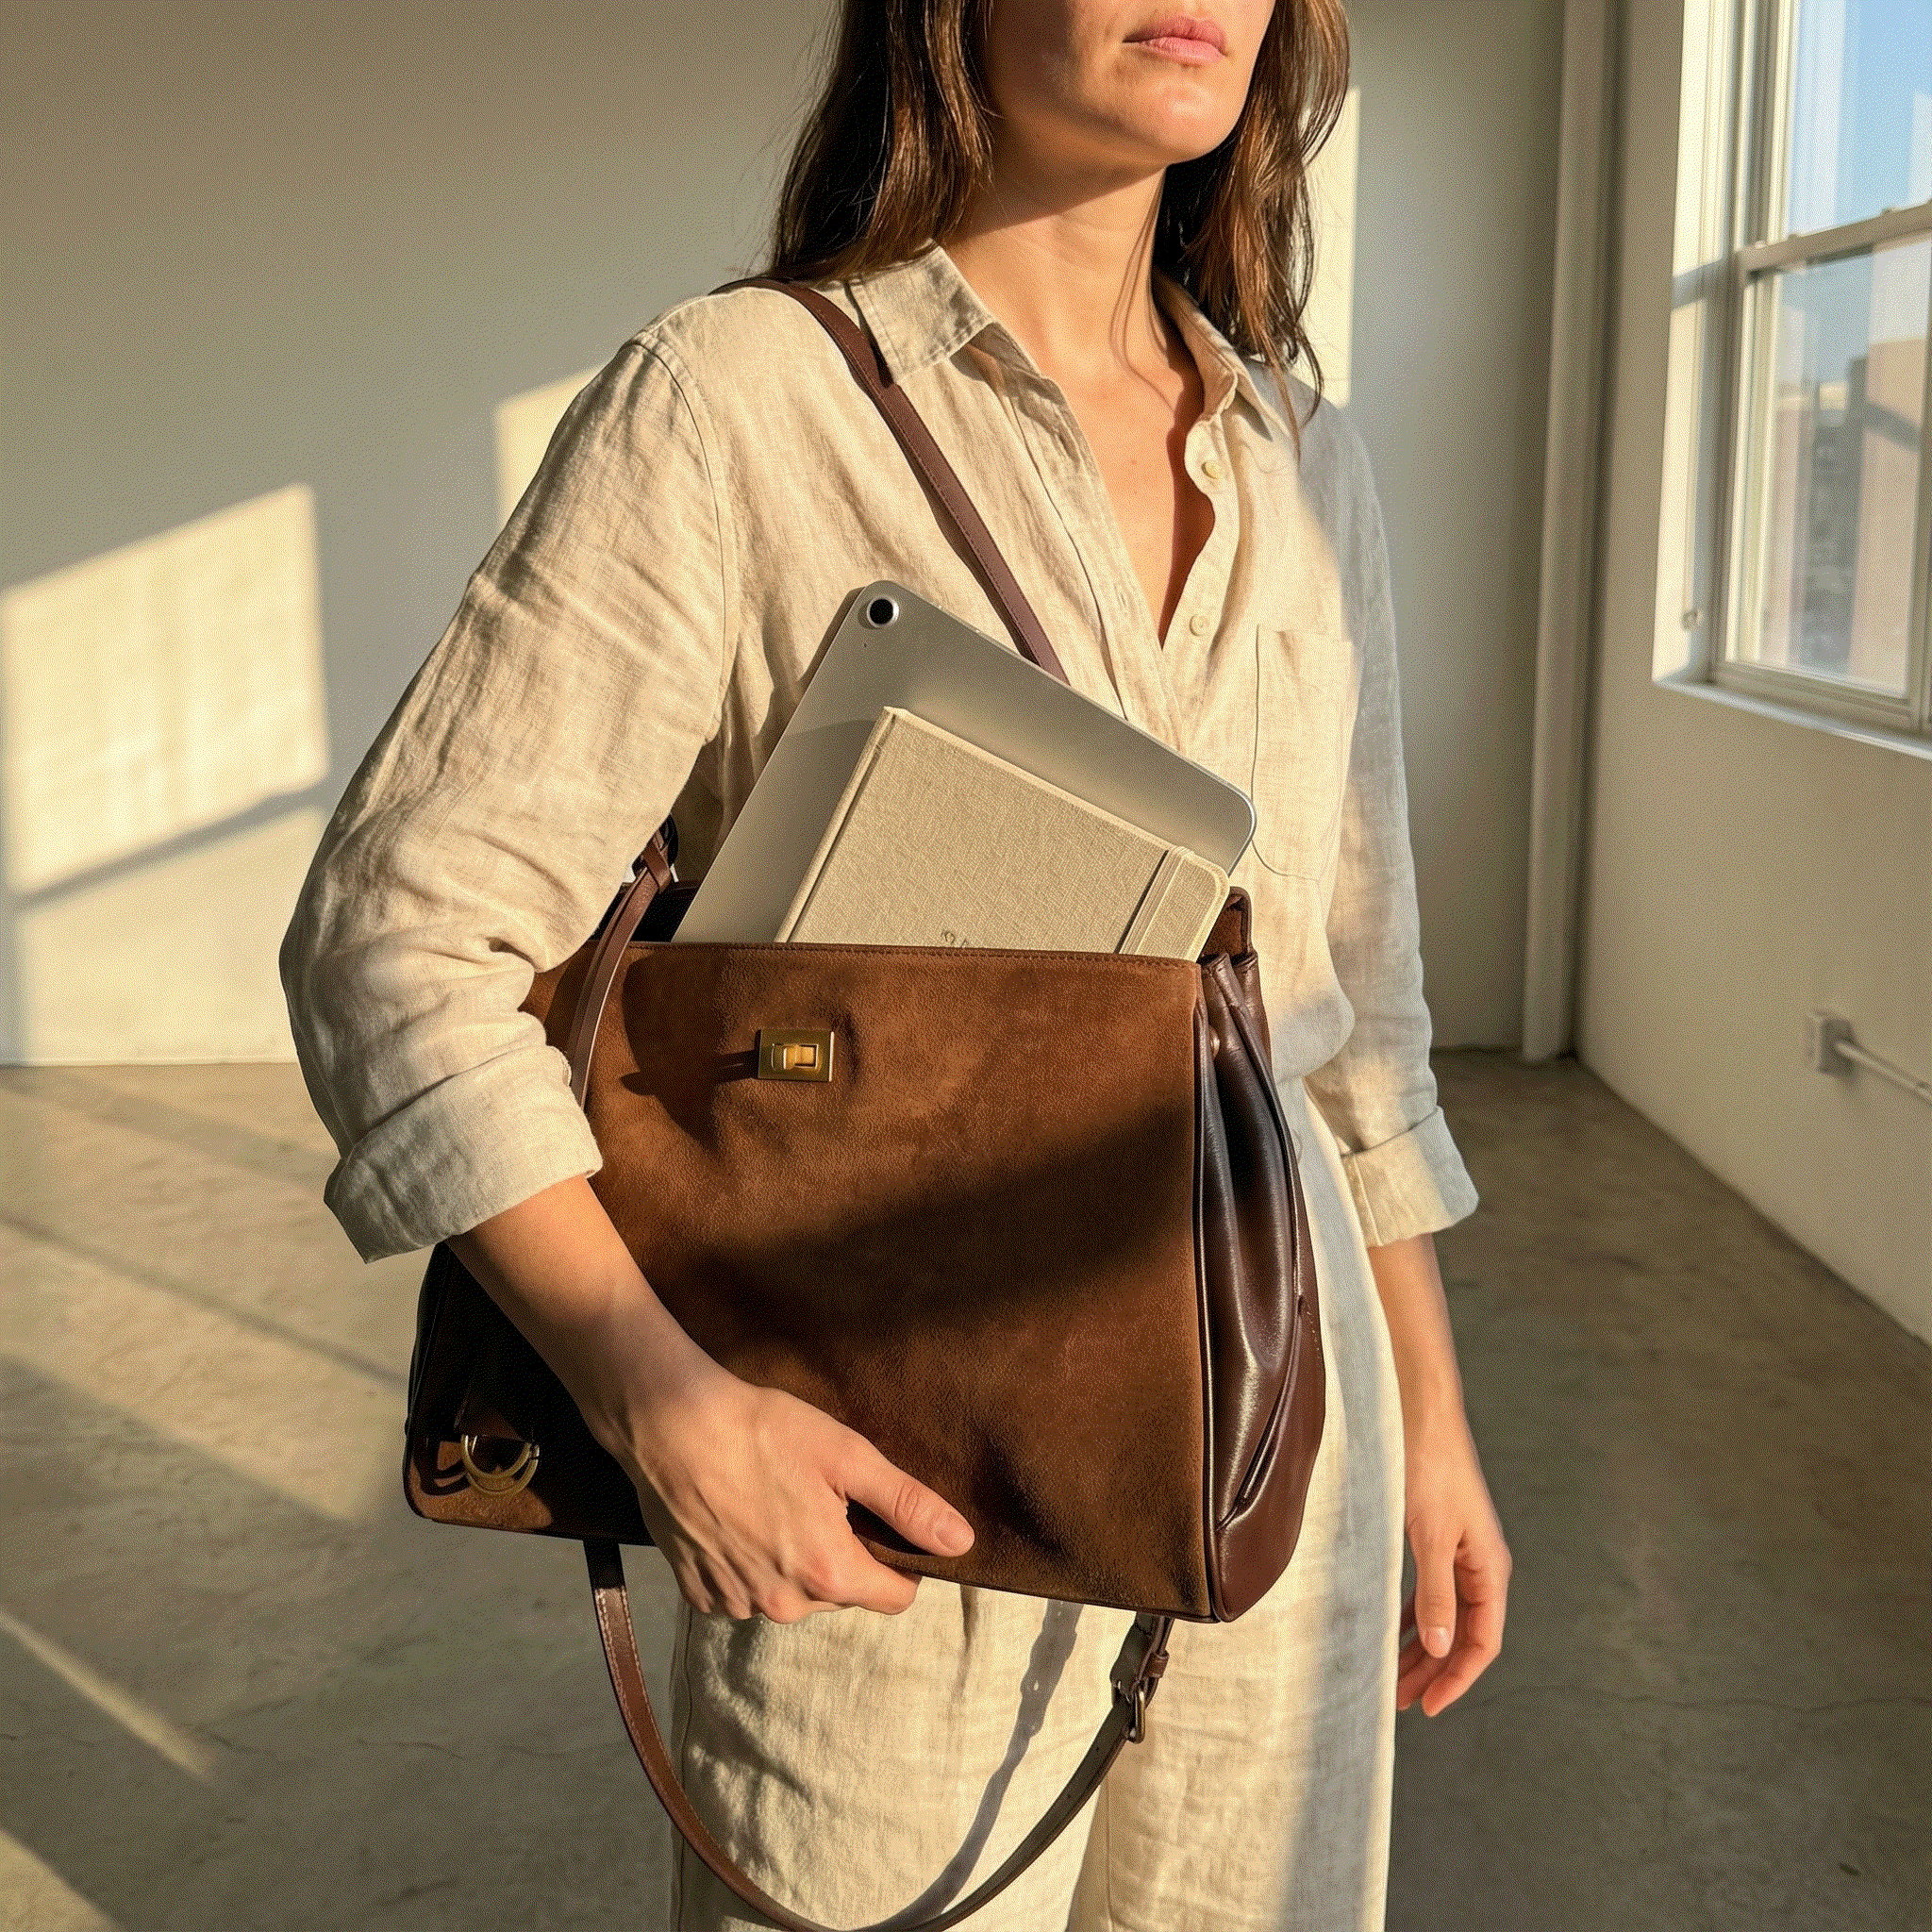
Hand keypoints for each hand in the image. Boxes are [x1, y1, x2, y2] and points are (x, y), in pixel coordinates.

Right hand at [447, 1175, 973, 1626]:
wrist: (670, 1426)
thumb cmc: (763, 1431)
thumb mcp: (847, 1456)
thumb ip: (908, 1503)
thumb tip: (962, 1542)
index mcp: (829, 1574)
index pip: (896, 1598)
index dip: (901, 1562)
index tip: (882, 1523)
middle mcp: (785, 1605)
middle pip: (842, 1594)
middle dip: (842, 1555)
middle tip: (821, 1497)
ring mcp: (737, 1603)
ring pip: (792, 1595)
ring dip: (794, 1562)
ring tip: (776, 1503)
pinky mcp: (699, 1594)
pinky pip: (745, 1592)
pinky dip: (751, 1565)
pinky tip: (740, 1518)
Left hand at [1395, 1408, 1510, 1715]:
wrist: (1420, 1415)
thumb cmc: (1430, 1469)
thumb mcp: (1430, 1537)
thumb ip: (1435, 1593)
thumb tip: (1438, 1647)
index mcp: (1489, 1569)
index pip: (1482, 1641)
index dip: (1457, 1678)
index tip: (1428, 1707)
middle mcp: (1480, 1566)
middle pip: (1463, 1635)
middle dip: (1434, 1672)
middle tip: (1401, 1702)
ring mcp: (1460, 1553)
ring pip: (1445, 1616)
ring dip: (1421, 1648)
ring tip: (1394, 1677)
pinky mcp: (1439, 1538)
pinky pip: (1431, 1592)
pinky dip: (1413, 1616)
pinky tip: (1395, 1630)